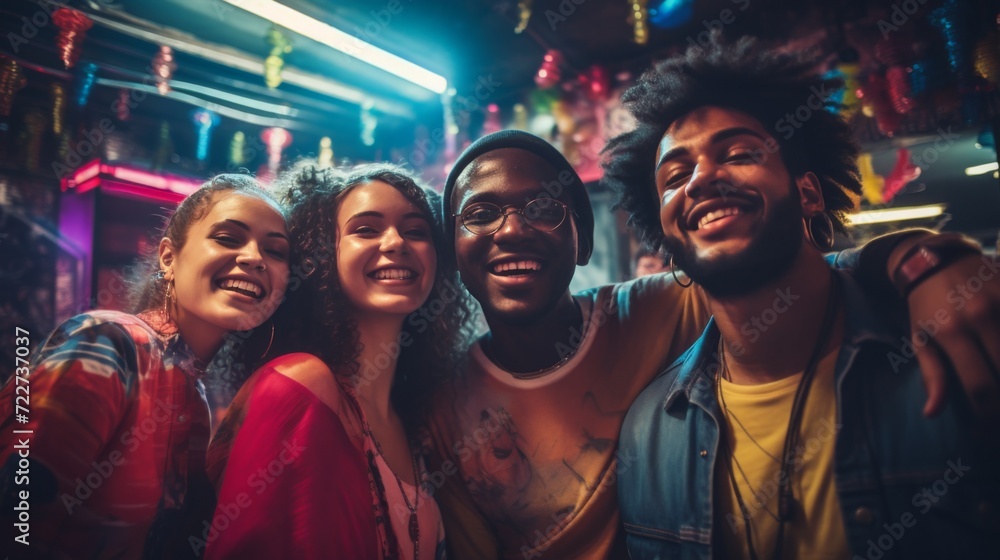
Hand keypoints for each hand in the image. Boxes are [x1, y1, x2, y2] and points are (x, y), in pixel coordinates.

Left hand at [905, 254, 999, 419]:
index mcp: (952, 332)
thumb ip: (932, 376)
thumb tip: (933, 414)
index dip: (988, 418)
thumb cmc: (924, 306)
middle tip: (998, 418)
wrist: (933, 258)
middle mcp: (980, 315)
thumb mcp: (919, 339)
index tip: (986, 435)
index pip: (980, 386)